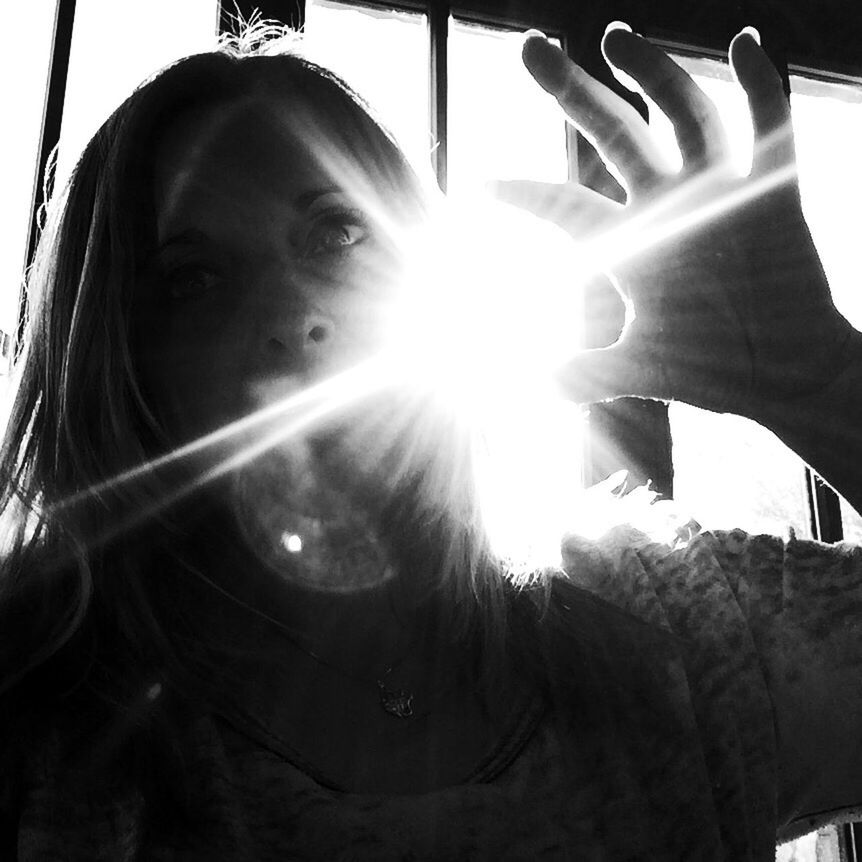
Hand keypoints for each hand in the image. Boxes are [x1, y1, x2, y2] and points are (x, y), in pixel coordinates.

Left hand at [495, 27, 856, 416]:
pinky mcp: (772, 191)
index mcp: (628, 241)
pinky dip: (763, 83)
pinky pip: (770, 123)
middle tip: (530, 50)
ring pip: (681, 114)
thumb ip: (585, 376)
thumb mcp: (634, 369)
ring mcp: (718, 191)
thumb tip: (536, 389)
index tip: (477, 187)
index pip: (564, 206)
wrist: (778, 377)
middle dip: (572, 91)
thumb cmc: (706, 371)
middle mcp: (667, 203)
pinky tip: (746, 42)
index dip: (523, 195)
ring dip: (653, 72)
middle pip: (614, 132)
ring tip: (614, 36)